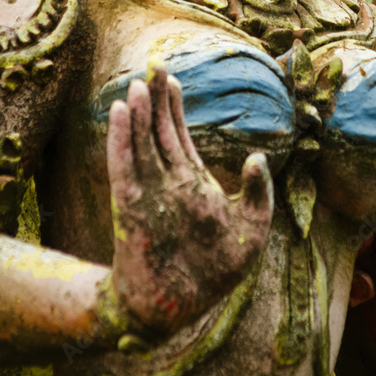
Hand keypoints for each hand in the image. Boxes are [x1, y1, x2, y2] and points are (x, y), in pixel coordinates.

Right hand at [105, 64, 273, 335]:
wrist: (176, 310)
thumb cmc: (213, 274)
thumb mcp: (252, 231)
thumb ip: (258, 193)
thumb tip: (256, 155)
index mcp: (191, 182)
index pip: (178, 134)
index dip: (173, 106)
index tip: (171, 78)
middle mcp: (166, 181)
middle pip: (157, 130)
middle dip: (154, 98)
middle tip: (152, 64)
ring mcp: (147, 193)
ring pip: (140, 143)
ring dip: (136, 114)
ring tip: (135, 85)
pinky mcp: (130, 208)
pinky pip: (123, 167)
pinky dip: (120, 140)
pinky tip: (118, 114)